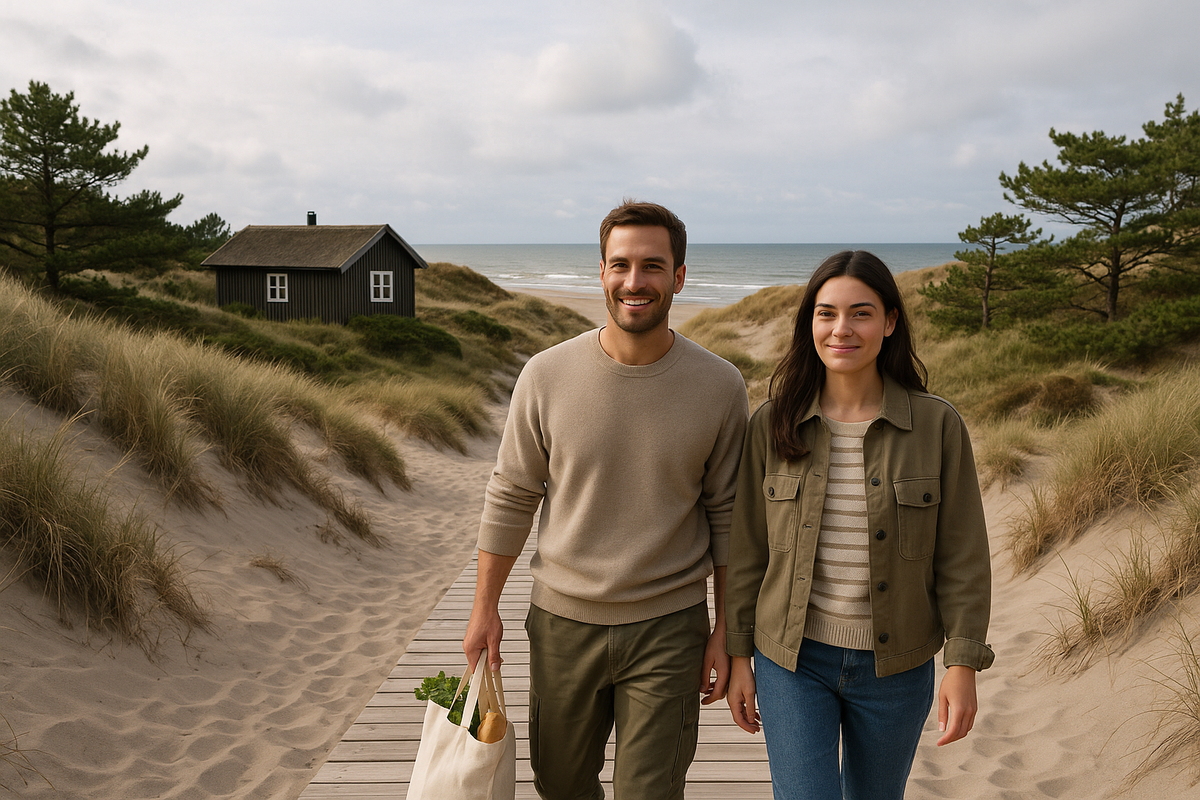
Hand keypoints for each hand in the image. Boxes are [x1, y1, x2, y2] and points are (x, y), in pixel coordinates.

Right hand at [463, 551, 516, 671]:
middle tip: (498, 659)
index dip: (483, 676)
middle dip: (488, 663)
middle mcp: (467, 647)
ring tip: (495, 645)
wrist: (485, 605)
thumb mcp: (495, 640)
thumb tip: (495, 669)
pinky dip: (487, 649)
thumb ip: (494, 656)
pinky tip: (493, 642)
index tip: (490, 681)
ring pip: (480, 656)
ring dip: (488, 655)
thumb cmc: (488, 620)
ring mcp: (469, 643)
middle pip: (478, 663)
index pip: (475, 670)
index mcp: (470, 649)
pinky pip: (479, 649)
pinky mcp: (473, 639)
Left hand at [700, 623, 729, 704]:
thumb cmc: (716, 643)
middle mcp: (729, 674)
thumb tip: (702, 690)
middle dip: (712, 697)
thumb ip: (704, 676)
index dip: (710, 699)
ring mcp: (731, 671)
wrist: (726, 633)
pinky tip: (710, 684)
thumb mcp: (707, 661)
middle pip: (722, 692)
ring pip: (724, 687)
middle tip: (703, 700)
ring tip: (705, 691)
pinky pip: (725, 681)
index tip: (702, 703)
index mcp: (724, 673)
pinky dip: (718, 685)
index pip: (718, 693)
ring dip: (715, 691)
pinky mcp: (729, 668)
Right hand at [727, 657, 759, 733]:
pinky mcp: (737, 693)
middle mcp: (732, 701)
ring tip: (758, 724)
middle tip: (757, 729)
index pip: (739, 719)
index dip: (746, 727)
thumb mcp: (749, 692)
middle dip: (748, 724)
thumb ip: (750, 707)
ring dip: (748, 719)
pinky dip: (748, 711)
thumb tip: (750, 720)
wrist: (740, 662)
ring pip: (741, 712)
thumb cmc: (744, 675)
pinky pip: (742, 706)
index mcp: (733, 701)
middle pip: (739, 717)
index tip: (754, 732)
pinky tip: (756, 714)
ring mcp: (734, 697)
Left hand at [937, 665, 977, 745]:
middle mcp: (968, 712)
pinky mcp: (975, 708)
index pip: (953, 731)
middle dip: (951, 739)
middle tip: (941, 741)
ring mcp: (973, 710)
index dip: (946, 739)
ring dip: (957, 735)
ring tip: (947, 735)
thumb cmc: (950, 682)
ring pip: (966, 729)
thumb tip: (942, 729)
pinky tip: (955, 727)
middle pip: (961, 733)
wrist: (964, 670)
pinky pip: (970, 723)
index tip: (938, 743)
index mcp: (959, 709)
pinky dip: (963, 728)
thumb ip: (942, 714)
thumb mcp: (942, 697)